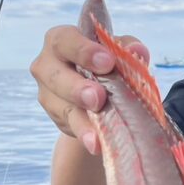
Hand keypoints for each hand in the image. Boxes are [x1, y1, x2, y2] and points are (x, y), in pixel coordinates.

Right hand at [30, 24, 149, 153]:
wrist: (101, 91)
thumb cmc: (108, 62)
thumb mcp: (119, 52)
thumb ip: (127, 48)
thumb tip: (137, 51)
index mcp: (61, 40)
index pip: (65, 41)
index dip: (84, 51)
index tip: (107, 62)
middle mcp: (47, 65)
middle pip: (55, 75)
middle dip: (77, 88)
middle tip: (98, 97)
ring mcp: (48, 93)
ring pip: (60, 106)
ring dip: (80, 120)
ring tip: (96, 133)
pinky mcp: (57, 117)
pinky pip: (69, 126)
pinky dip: (85, 135)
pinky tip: (96, 144)